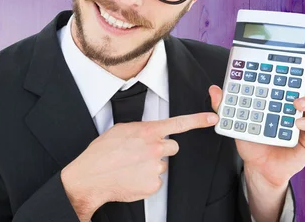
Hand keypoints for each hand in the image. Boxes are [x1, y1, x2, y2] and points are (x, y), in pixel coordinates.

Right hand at [61, 112, 218, 218]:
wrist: (92, 176)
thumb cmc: (102, 153)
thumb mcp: (121, 130)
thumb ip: (140, 129)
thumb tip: (148, 132)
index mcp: (147, 131)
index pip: (179, 123)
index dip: (199, 120)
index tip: (213, 118)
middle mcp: (155, 148)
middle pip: (172, 147)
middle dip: (161, 149)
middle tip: (142, 153)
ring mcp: (156, 167)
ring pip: (162, 165)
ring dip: (151, 165)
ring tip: (132, 166)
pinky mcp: (154, 185)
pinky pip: (157, 180)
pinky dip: (146, 179)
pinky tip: (132, 176)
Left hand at [209, 62, 304, 187]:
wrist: (259, 167)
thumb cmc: (251, 140)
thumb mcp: (236, 121)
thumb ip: (225, 106)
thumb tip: (214, 89)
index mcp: (280, 100)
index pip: (289, 80)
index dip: (294, 68)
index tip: (294, 57)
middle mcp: (296, 109)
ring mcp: (304, 123)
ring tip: (297, 102)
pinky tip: (297, 122)